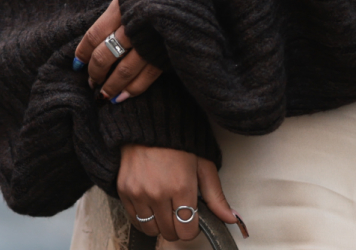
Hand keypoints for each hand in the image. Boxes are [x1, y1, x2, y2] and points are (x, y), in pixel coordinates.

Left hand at [75, 0, 162, 100]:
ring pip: (123, 70)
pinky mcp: (166, 52)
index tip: (78, 64)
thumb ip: (118, 10)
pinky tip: (122, 96)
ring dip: (110, 86)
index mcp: (122, 6)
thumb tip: (96, 39)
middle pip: (105, 55)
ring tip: (103, 95)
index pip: (93, 35)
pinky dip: (132, 89)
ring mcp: (150, 40)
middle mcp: (134, 24)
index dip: (83, 52)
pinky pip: (145, 76)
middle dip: (95, 73)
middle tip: (91, 82)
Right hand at [118, 145, 241, 242]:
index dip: (192, 228)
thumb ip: (216, 196)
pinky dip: (144, 217)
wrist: (150, 121)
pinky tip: (152, 203)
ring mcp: (139, 193)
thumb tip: (231, 218)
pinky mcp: (124, 191)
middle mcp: (158, 193)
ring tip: (165, 206)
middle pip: (169, 233)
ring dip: (160, 224)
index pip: (187, 231)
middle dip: (177, 226)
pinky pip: (134, 220)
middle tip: (179, 209)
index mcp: (181, 186)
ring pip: (151, 230)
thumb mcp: (203, 164)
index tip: (193, 219)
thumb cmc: (179, 140)